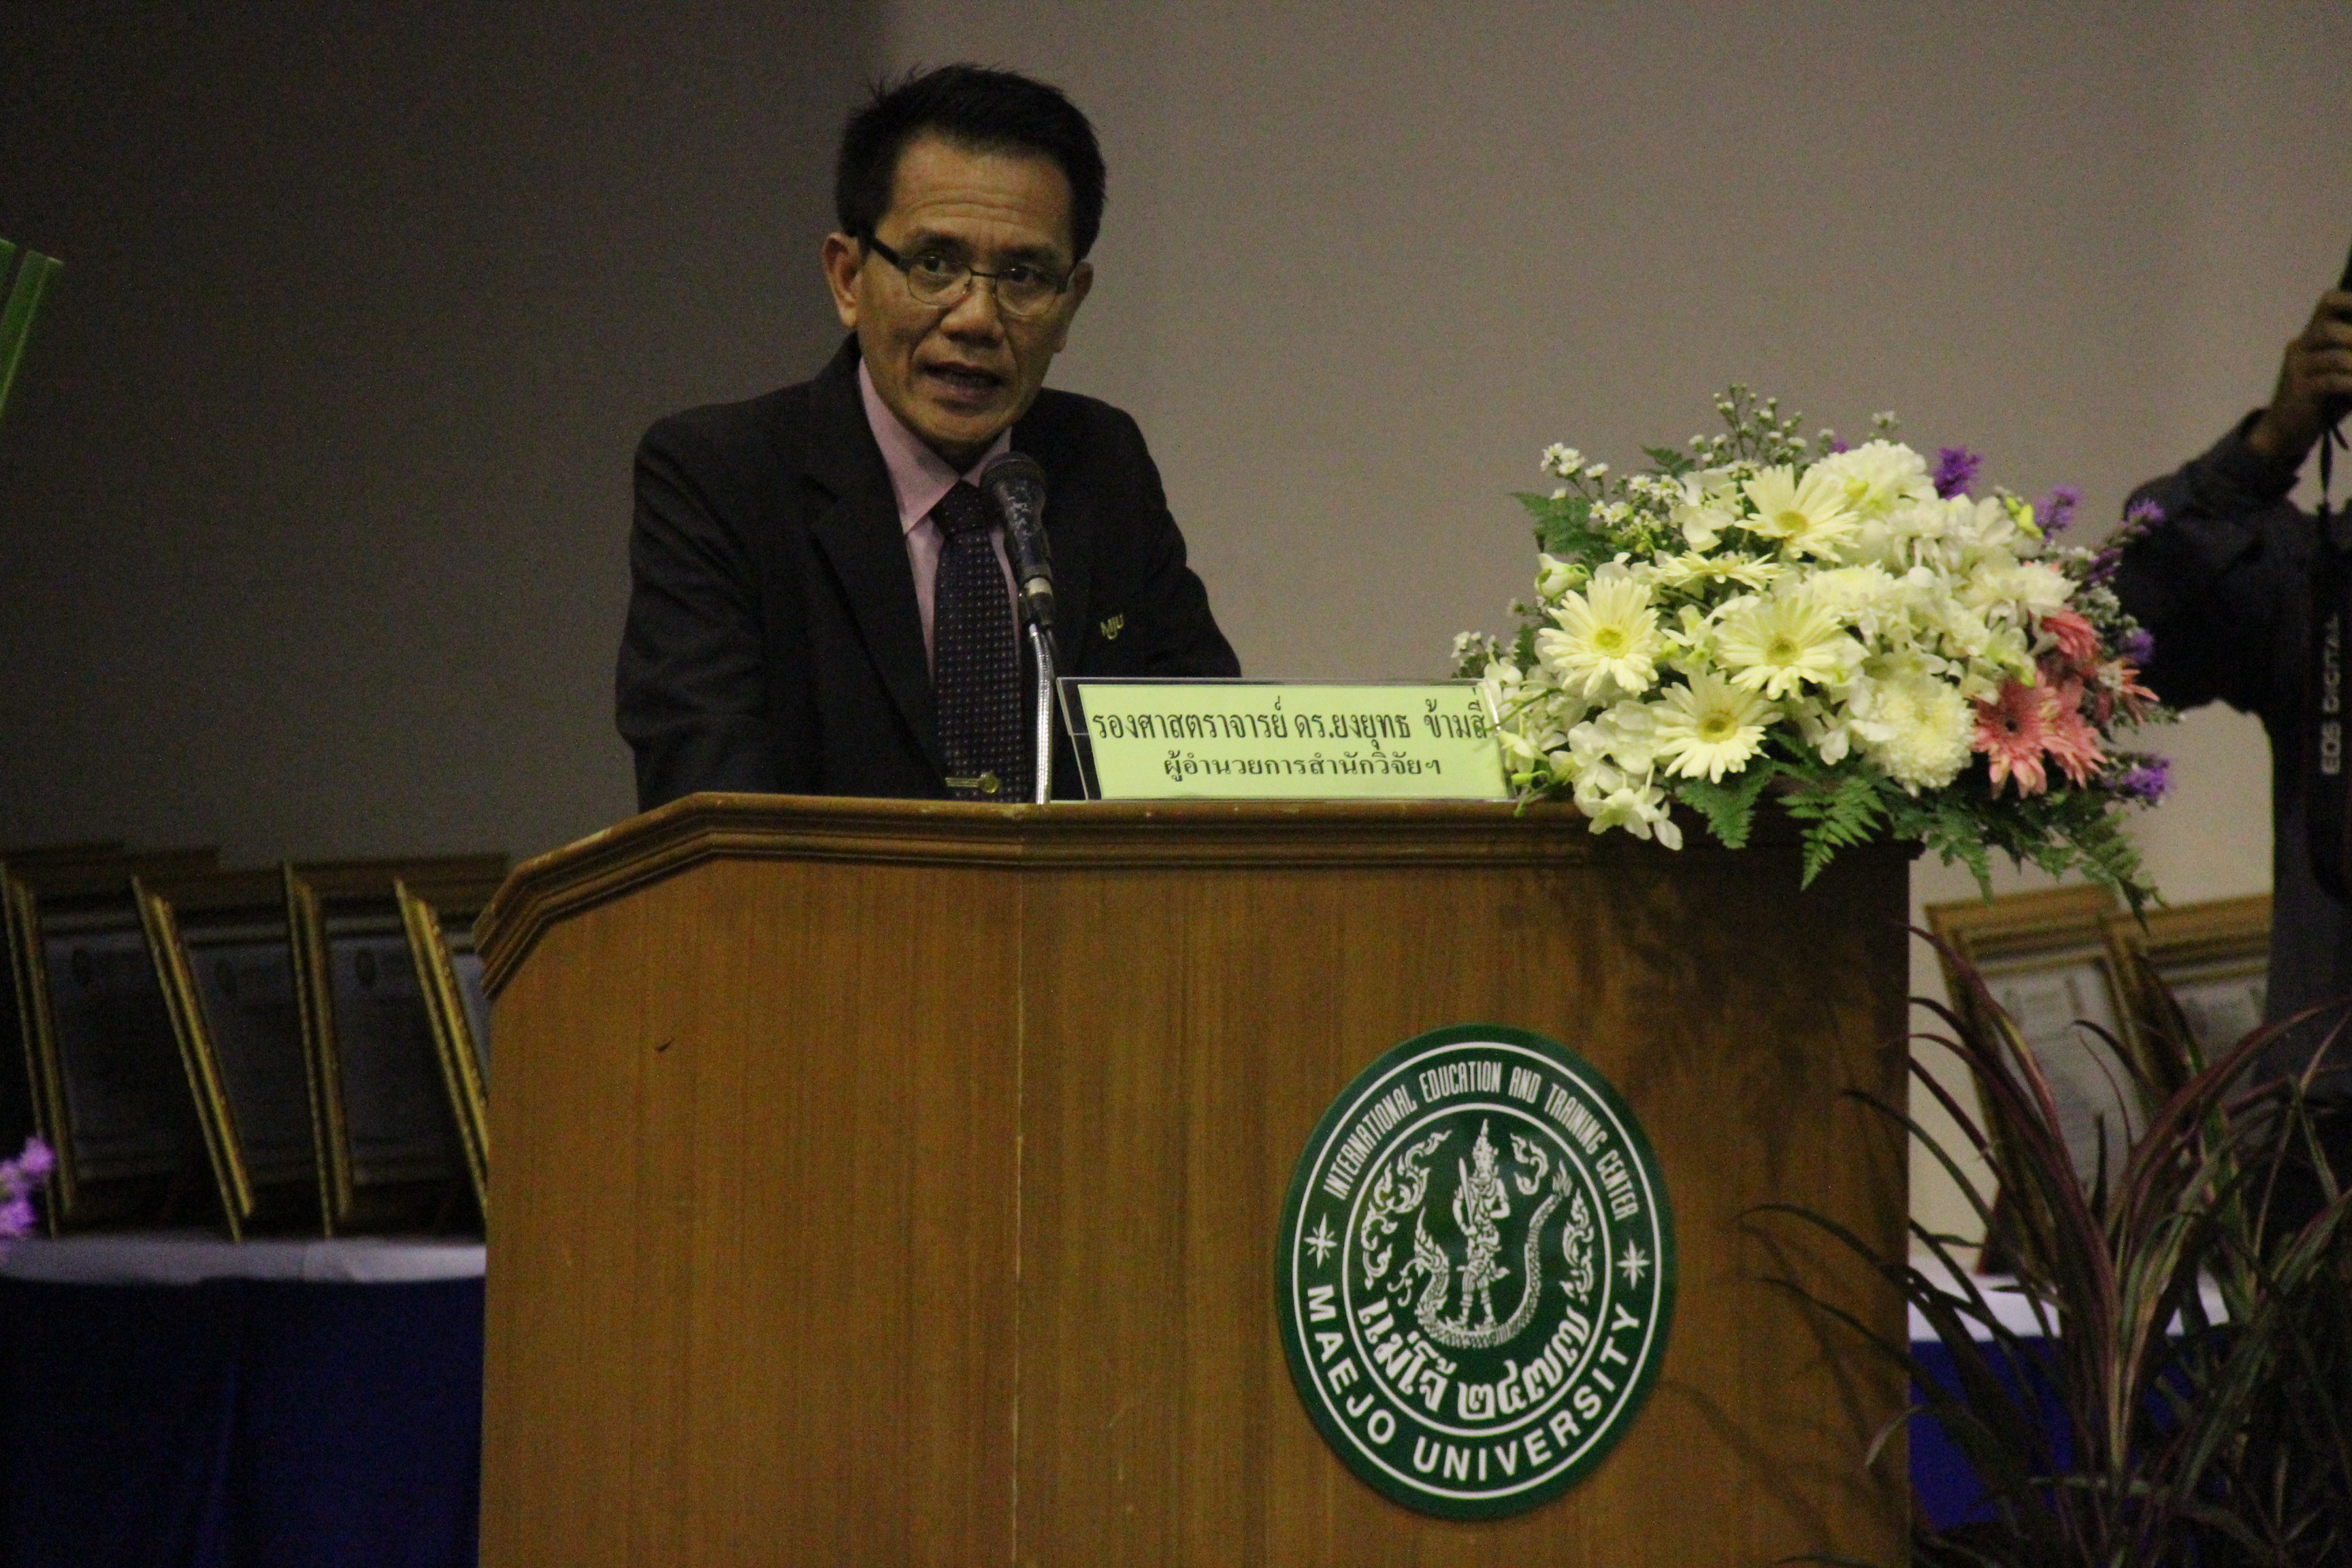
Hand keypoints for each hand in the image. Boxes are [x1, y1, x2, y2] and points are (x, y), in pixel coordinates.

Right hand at [2247, 288, 2351, 465]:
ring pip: (2336, 357)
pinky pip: (2331, 381)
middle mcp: (2301, 347)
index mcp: (2312, 336)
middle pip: (2329, 328)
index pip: (2328, 301)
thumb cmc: (2321, 399)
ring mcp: (2297, 368)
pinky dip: (2351, 385)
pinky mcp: (2299, 390)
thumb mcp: (2340, 371)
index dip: (2350, 299)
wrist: (2284, 431)